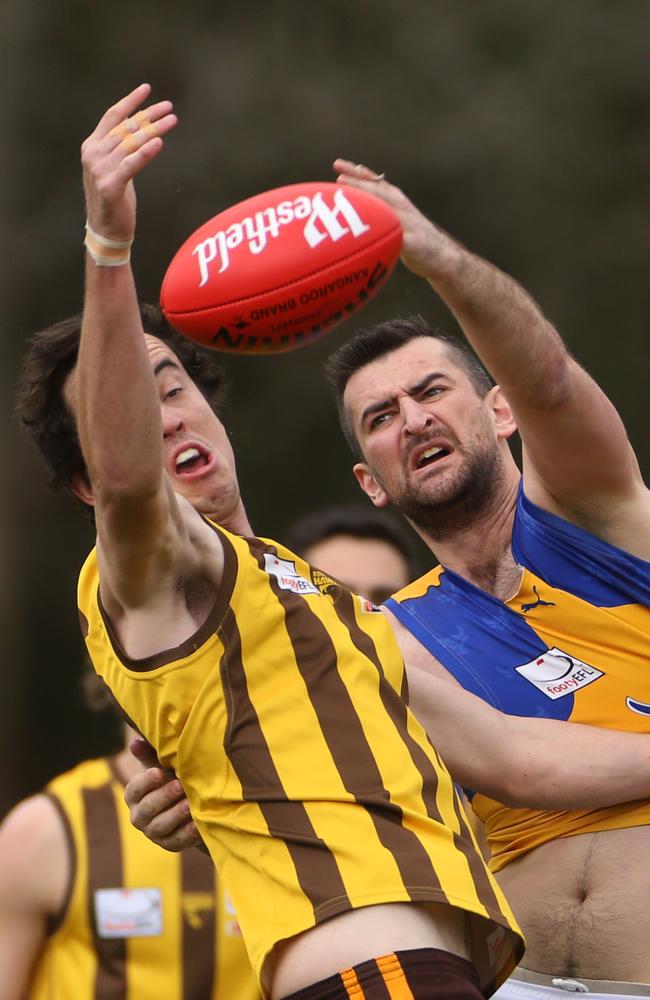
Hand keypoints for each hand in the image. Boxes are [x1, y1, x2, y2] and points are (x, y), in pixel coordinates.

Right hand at [81, 83, 176, 242]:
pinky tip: (159, 143)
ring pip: (131, 143)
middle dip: (149, 115)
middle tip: (170, 108)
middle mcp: (93, 154)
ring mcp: (99, 170)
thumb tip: (143, 126)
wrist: (106, 231)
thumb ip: (122, 147)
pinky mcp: (109, 187)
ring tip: (172, 120)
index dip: (131, 102)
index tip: (148, 89)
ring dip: (153, 130)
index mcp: (92, 146)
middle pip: (126, 128)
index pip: (113, 116)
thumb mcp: (116, 167)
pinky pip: (131, 165)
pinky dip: (145, 153)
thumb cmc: (115, 199)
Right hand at [125, 738, 201, 852]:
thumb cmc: (170, 778)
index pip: (134, 789)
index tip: (159, 772)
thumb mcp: (160, 765)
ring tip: (189, 804)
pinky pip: (176, 841)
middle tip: (179, 786)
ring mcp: (153, 832)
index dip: (146, 781)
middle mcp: (139, 816)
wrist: (187, 803)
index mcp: (134, 795)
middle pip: (147, 809)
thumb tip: (135, 742)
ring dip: (175, 815)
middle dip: (163, 797)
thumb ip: (148, 755)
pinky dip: (187, 833)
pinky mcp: (169, 844)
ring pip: (160, 826)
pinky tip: (197, 824)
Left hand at [333, 158, 458, 278]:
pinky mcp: (414, 243)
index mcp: (397, 202)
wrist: (443, 257)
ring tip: (352, 200)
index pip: (375, 182)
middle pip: (379, 191)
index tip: (338, 164)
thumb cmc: (414, 241)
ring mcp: (409, 224)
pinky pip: (398, 237)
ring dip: (370, 202)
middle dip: (359, 182)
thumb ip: (379, 217)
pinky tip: (374, 232)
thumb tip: (352, 215)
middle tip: (338, 174)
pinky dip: (387, 232)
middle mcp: (403, 208)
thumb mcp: (396, 225)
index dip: (357, 172)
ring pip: (388, 209)